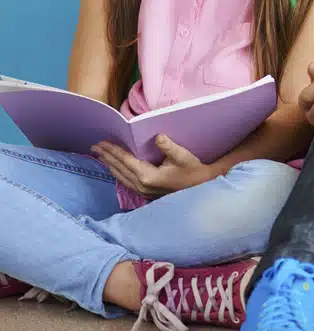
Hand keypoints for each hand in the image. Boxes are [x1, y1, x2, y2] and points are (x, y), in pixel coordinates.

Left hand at [91, 136, 213, 198]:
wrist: (201, 188)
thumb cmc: (193, 171)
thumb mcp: (184, 157)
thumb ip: (169, 147)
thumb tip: (158, 136)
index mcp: (148, 176)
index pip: (125, 160)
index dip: (113, 150)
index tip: (102, 142)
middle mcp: (141, 185)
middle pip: (119, 168)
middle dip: (107, 156)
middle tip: (95, 146)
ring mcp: (142, 191)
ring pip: (120, 176)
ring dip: (109, 164)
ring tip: (101, 155)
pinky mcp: (144, 193)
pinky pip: (125, 181)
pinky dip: (117, 172)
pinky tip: (114, 168)